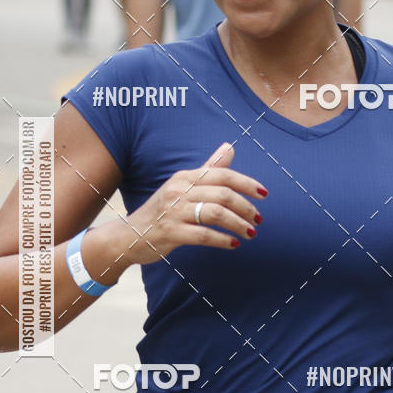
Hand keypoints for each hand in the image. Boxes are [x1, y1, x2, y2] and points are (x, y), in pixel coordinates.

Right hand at [123, 142, 266, 264]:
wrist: (128, 236)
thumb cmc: (161, 211)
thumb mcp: (182, 187)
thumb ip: (208, 169)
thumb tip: (230, 147)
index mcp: (185, 178)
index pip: (222, 174)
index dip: (246, 183)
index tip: (264, 194)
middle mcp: (179, 191)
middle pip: (223, 194)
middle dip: (246, 207)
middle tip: (259, 219)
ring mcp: (173, 212)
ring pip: (216, 213)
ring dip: (238, 224)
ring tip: (251, 233)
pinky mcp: (170, 233)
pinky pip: (203, 235)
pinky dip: (222, 240)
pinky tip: (233, 244)